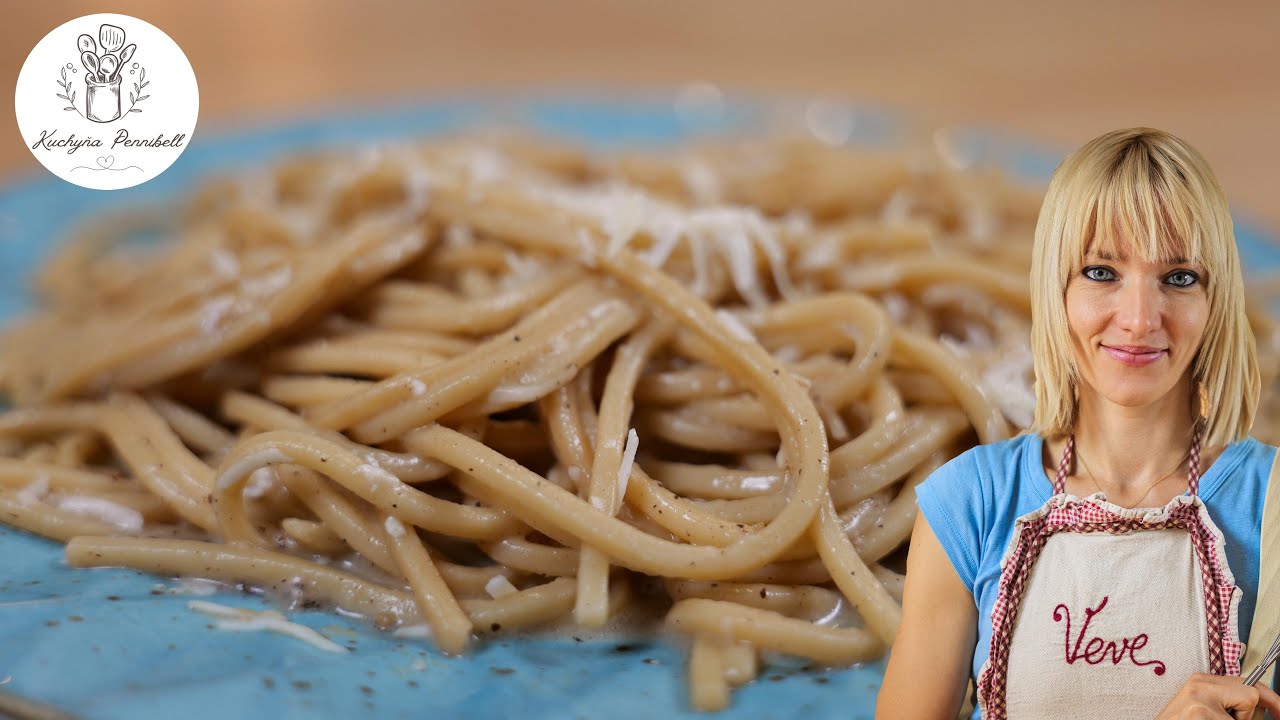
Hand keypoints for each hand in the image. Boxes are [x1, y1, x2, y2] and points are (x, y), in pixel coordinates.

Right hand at [1154, 673, 1279, 718]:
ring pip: (1244, 716)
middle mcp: (1200, 685)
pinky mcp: (1201, 715)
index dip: (1272, 701)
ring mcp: (1200, 702)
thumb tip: (1262, 706)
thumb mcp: (1203, 708)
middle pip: (1250, 694)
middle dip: (1247, 715)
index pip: (1248, 683)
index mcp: (1201, 681)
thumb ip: (1227, 701)